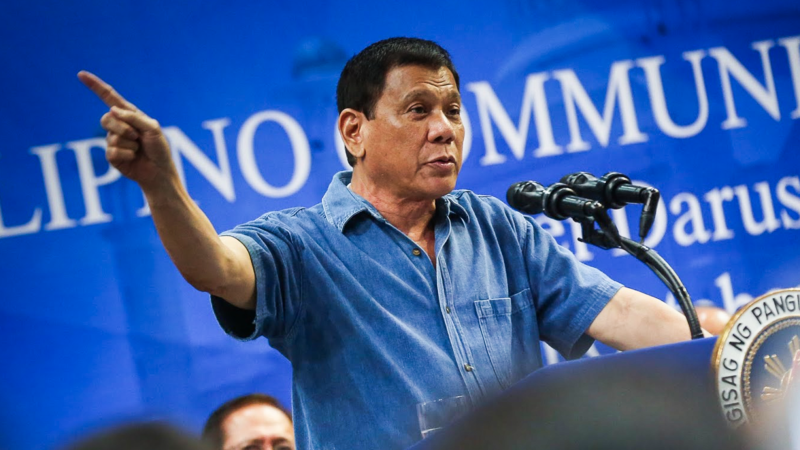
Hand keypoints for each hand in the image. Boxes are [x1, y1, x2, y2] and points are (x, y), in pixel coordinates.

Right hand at [78, 71, 175, 187]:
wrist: (159, 171)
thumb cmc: (159, 148)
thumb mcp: (153, 129)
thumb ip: (135, 118)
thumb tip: (113, 110)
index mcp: (129, 115)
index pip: (109, 97)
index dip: (95, 86)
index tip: (81, 74)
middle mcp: (119, 126)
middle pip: (106, 118)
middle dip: (123, 128)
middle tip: (137, 137)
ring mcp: (113, 141)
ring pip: (111, 137)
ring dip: (129, 144)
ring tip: (138, 149)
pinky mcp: (112, 156)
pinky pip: (112, 151)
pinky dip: (127, 155)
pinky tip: (133, 158)